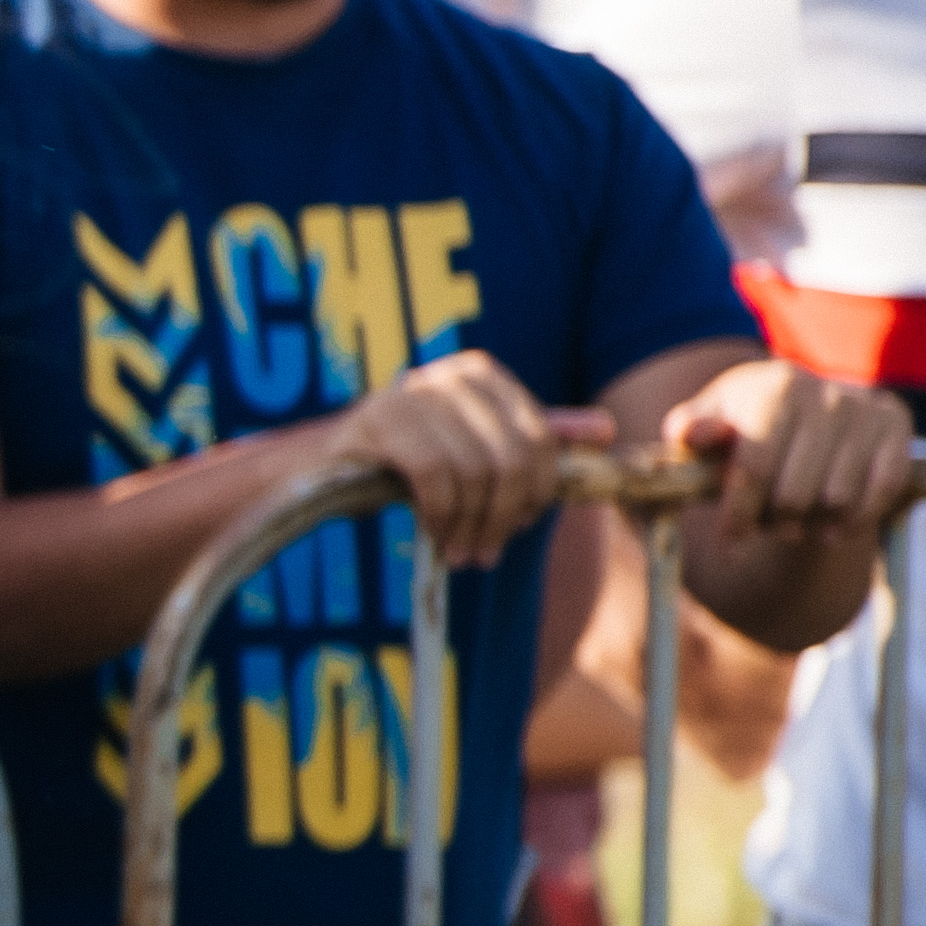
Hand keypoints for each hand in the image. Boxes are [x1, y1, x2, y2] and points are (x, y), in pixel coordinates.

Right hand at [335, 351, 598, 569]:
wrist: (322, 466)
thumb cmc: (405, 461)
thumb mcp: (474, 449)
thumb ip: (533, 440)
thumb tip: (604, 429)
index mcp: (483, 373)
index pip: (538, 440)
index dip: (535, 493)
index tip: (517, 529)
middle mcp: (452, 374)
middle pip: (512, 458)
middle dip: (503, 516)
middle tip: (486, 552)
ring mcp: (414, 392)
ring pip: (475, 471)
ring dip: (469, 524)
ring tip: (459, 552)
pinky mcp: (380, 418)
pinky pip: (435, 477)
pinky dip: (439, 515)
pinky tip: (433, 533)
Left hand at [664, 356, 920, 550]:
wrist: (802, 406)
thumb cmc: (743, 426)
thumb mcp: (708, 425)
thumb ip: (690, 432)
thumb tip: (695, 433)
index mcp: (773, 388)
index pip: (753, 468)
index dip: (738, 515)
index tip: (730, 548)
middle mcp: (823, 393)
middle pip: (795, 493)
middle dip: (773, 523)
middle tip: (766, 527)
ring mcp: (864, 407)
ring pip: (836, 499)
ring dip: (812, 525)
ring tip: (793, 522)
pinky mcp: (896, 424)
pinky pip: (882, 490)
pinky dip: (855, 519)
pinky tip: (831, 529)